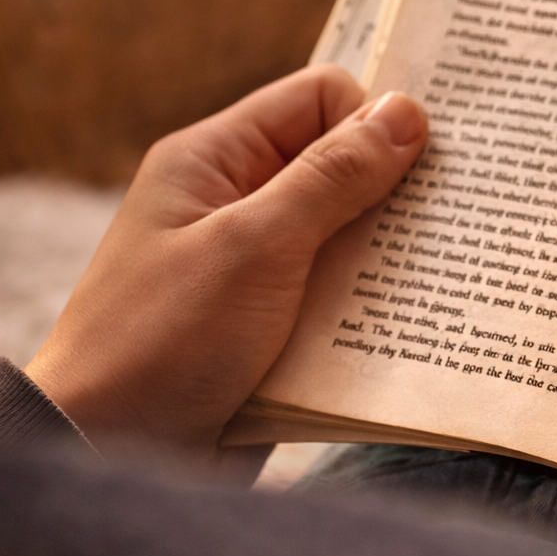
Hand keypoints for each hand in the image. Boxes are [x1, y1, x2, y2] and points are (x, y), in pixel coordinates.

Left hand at [26, 65, 427, 464]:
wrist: (107, 457)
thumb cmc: (163, 342)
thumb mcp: (255, 247)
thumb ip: (332, 177)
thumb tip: (405, 112)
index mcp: (214, 160)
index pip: (319, 98)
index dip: (373, 123)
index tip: (424, 170)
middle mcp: (235, 203)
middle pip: (342, 165)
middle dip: (395, 192)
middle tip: (448, 223)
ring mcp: (256, 267)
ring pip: (350, 235)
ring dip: (387, 256)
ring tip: (434, 278)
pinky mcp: (274, 325)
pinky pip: (341, 295)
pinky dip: (372, 306)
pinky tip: (408, 325)